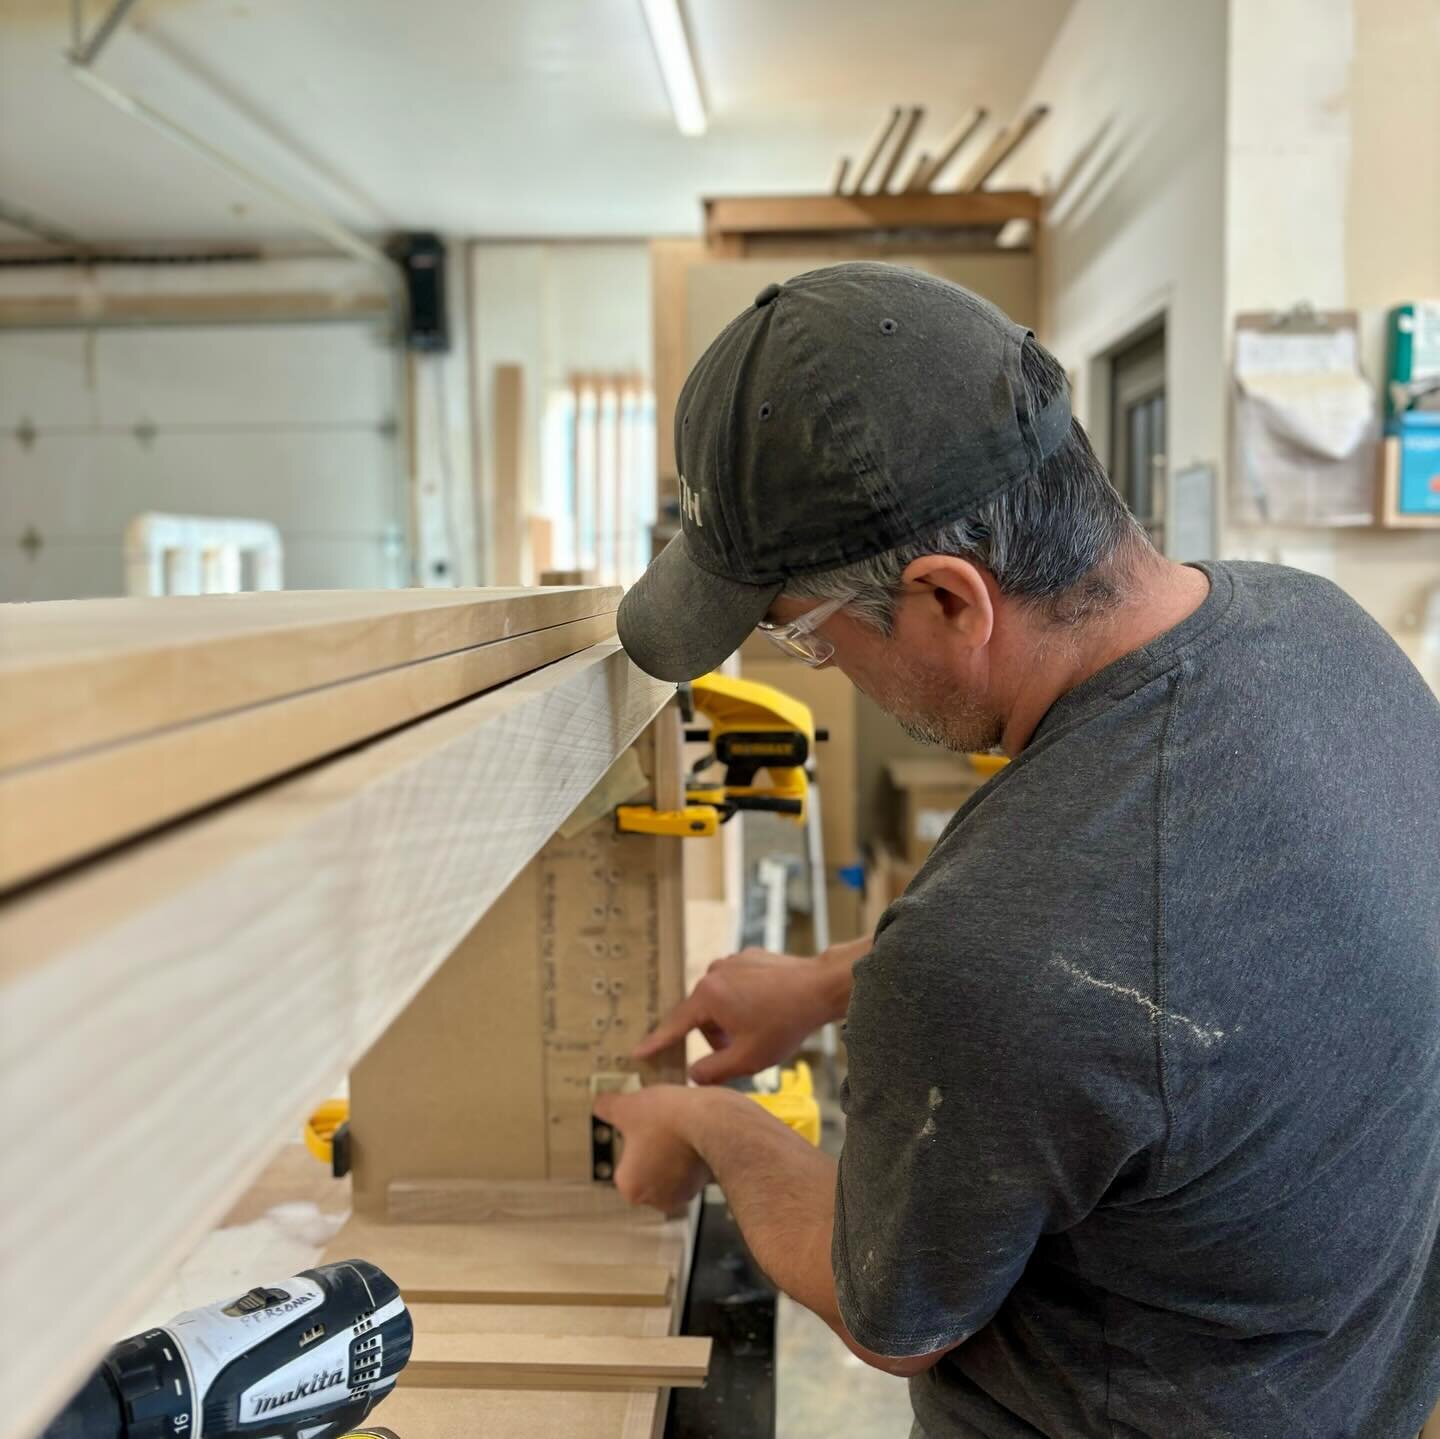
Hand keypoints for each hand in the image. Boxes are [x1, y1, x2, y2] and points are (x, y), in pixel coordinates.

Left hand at [593, 1085, 712, 1214]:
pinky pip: (692, 1169)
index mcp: (631, 1187)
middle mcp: (657, 1198)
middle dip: (651, 1150)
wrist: (709, 1120)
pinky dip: (691, 1154)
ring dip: (672, 1153)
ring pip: (671, 1171)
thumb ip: (608, 1108)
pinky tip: (691, 1132)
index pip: (623, 1164)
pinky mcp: (706, 1183)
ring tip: (676, 1126)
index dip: (630, 1140)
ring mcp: (684, 1193)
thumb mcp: (628, 1107)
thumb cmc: (668, 1120)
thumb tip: (601, 1105)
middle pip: (647, 1170)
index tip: (638, 1125)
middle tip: (656, 1125)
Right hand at [634, 945, 852, 1083]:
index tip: (639, 1052)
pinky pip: (736, 983)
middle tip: (740, 1051)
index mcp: (708, 995)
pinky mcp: (749, 955)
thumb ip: (713, 1071)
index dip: (658, 1042)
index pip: (676, 1025)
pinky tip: (767, 1009)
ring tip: (758, 1029)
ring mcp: (732, 960)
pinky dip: (743, 1000)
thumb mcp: (747, 1059)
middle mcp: (713, 971)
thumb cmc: (784, 1023)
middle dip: (716, 1036)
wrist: (821, 986)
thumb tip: (692, 1074)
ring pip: (719, 999)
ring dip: (729, 1018)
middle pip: (702, 1014)